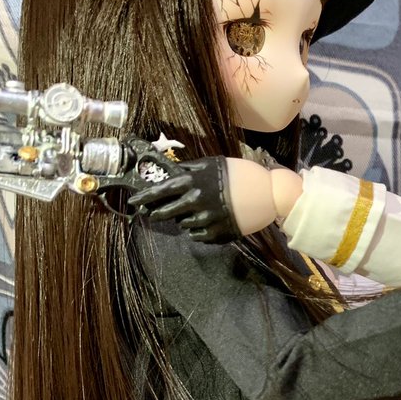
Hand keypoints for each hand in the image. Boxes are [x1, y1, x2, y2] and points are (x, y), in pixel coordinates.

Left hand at [129, 156, 290, 241]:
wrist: (266, 194)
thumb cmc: (237, 174)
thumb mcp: (210, 164)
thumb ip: (188, 171)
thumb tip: (168, 174)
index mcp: (191, 184)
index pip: (159, 192)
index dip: (144, 197)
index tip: (133, 202)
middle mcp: (194, 203)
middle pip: (165, 213)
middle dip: (158, 212)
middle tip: (155, 212)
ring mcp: (205, 221)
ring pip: (181, 224)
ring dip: (183, 218)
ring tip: (196, 211)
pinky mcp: (215, 234)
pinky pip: (196, 235)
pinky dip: (198, 228)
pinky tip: (208, 220)